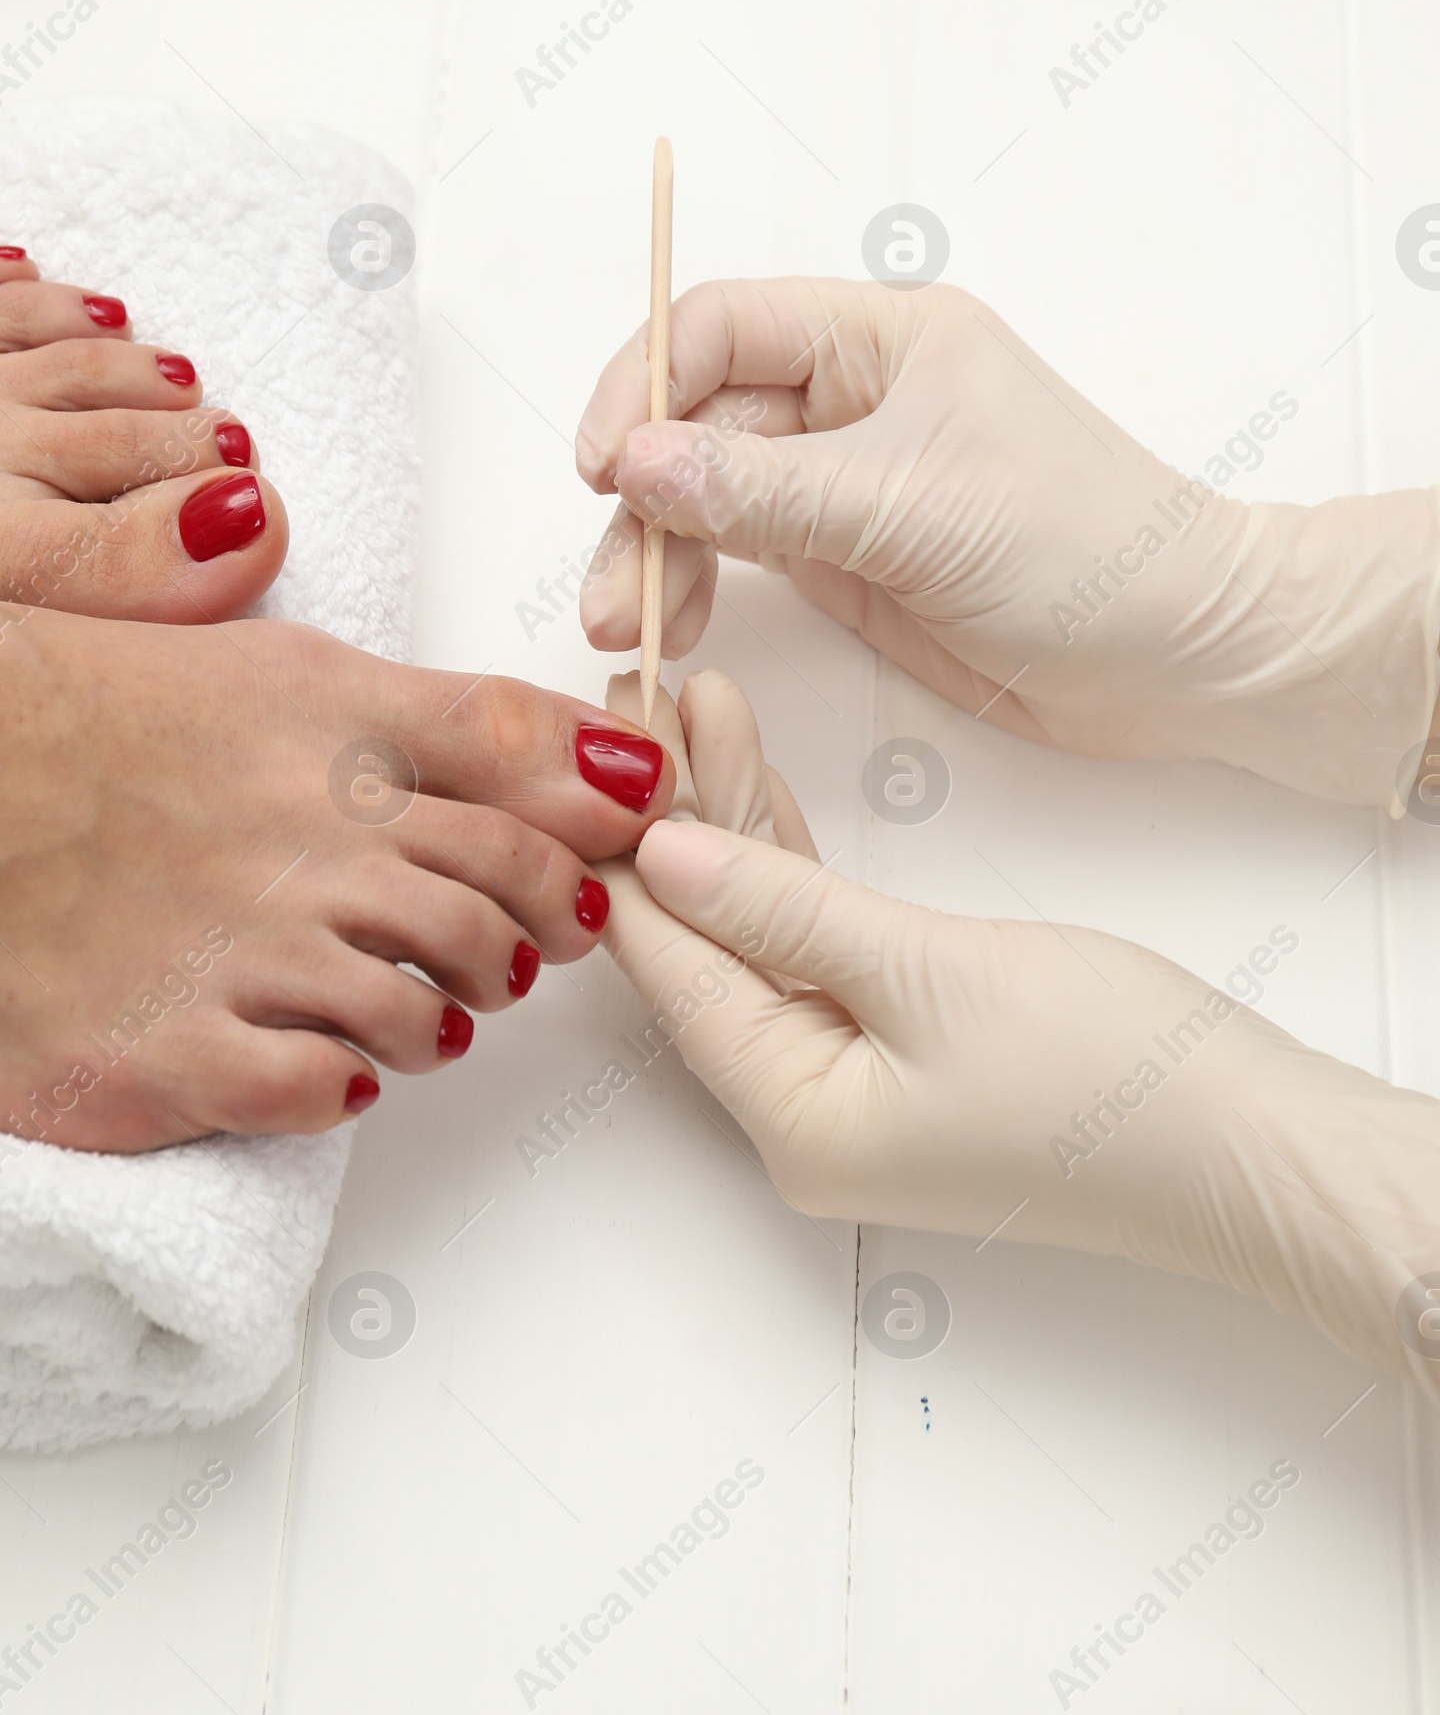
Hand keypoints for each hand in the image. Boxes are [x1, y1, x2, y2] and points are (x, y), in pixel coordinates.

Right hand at [0, 576, 672, 1148]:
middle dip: (536, 925)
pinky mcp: (164, 1062)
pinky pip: (326, 1092)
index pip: (524, 761)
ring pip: (436, 1007)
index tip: (620, 836)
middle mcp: (302, 829)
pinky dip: (348, 1078)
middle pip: (506, 895)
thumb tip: (579, 747)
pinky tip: (322, 1056)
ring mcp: (239, 951)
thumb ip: (405, 708)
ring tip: (417, 1002)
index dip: (595, 809)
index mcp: (320, 715)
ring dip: (446, 1011)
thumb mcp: (236, 663)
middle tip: (520, 937)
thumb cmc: (31, 708)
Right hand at [578, 278, 1439, 808]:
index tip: (600, 467)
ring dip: (657, 554)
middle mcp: (853, 395)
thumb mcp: (908, 507)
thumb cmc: (1083, 547)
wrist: (1184, 654)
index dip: (643, 383)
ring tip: (630, 630)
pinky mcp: (844, 555)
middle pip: (697, 417)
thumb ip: (761, 486)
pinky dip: (695, 587)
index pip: (720, 327)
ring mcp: (844, 479)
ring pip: (705, 493)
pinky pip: (737, 553)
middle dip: (640, 496)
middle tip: (609, 589)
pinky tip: (674, 633)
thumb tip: (632, 462)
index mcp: (882, 335)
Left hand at [601, 669, 1439, 1395]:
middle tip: (638, 695)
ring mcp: (852, 1090)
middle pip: (703, 947)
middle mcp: (801, 1117)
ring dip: (729, 824)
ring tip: (694, 702)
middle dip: (671, 817)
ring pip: (756, 936)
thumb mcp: (927, 969)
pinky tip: (755, 779)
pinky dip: (787, 867)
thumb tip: (660, 856)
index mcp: (791, 1120)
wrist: (1250, 1146)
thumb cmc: (1107, 1073)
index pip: (668, 967)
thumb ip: (784, 907)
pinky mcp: (901, 1053)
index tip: (591, 740)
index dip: (623, 846)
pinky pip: (813, 949)